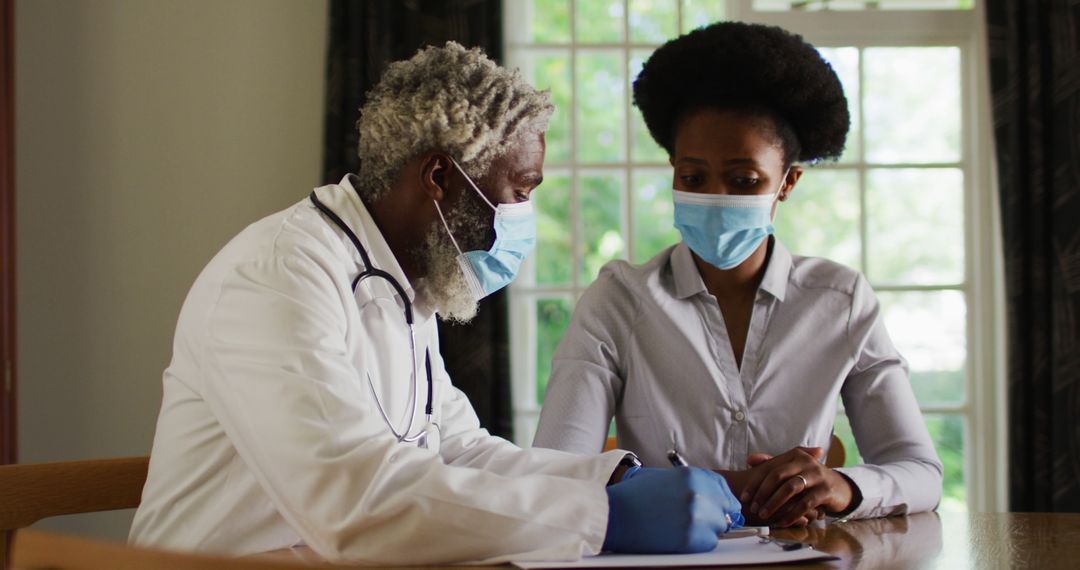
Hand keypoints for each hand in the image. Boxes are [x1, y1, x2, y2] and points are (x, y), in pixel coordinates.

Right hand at [604, 467, 741, 553]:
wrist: (614, 514)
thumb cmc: (635, 495)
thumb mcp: (666, 477)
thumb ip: (694, 484)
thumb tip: (716, 498)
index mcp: (693, 476)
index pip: (724, 489)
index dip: (722, 500)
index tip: (720, 507)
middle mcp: (698, 494)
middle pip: (725, 509)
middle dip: (714, 515)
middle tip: (697, 520)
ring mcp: (696, 516)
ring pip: (720, 527)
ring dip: (707, 529)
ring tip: (683, 527)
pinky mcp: (691, 538)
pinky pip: (709, 543)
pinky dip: (699, 542)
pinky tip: (680, 536)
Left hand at [744, 453, 819, 526]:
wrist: (840, 487)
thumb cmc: (809, 479)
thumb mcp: (792, 470)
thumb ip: (772, 464)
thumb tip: (750, 459)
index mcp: (794, 455)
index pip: (769, 467)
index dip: (755, 482)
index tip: (744, 497)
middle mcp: (806, 462)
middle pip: (778, 475)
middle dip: (763, 493)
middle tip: (753, 508)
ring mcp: (817, 475)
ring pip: (790, 488)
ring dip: (774, 503)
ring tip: (764, 515)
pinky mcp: (826, 490)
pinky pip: (805, 503)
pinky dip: (792, 514)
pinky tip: (782, 522)